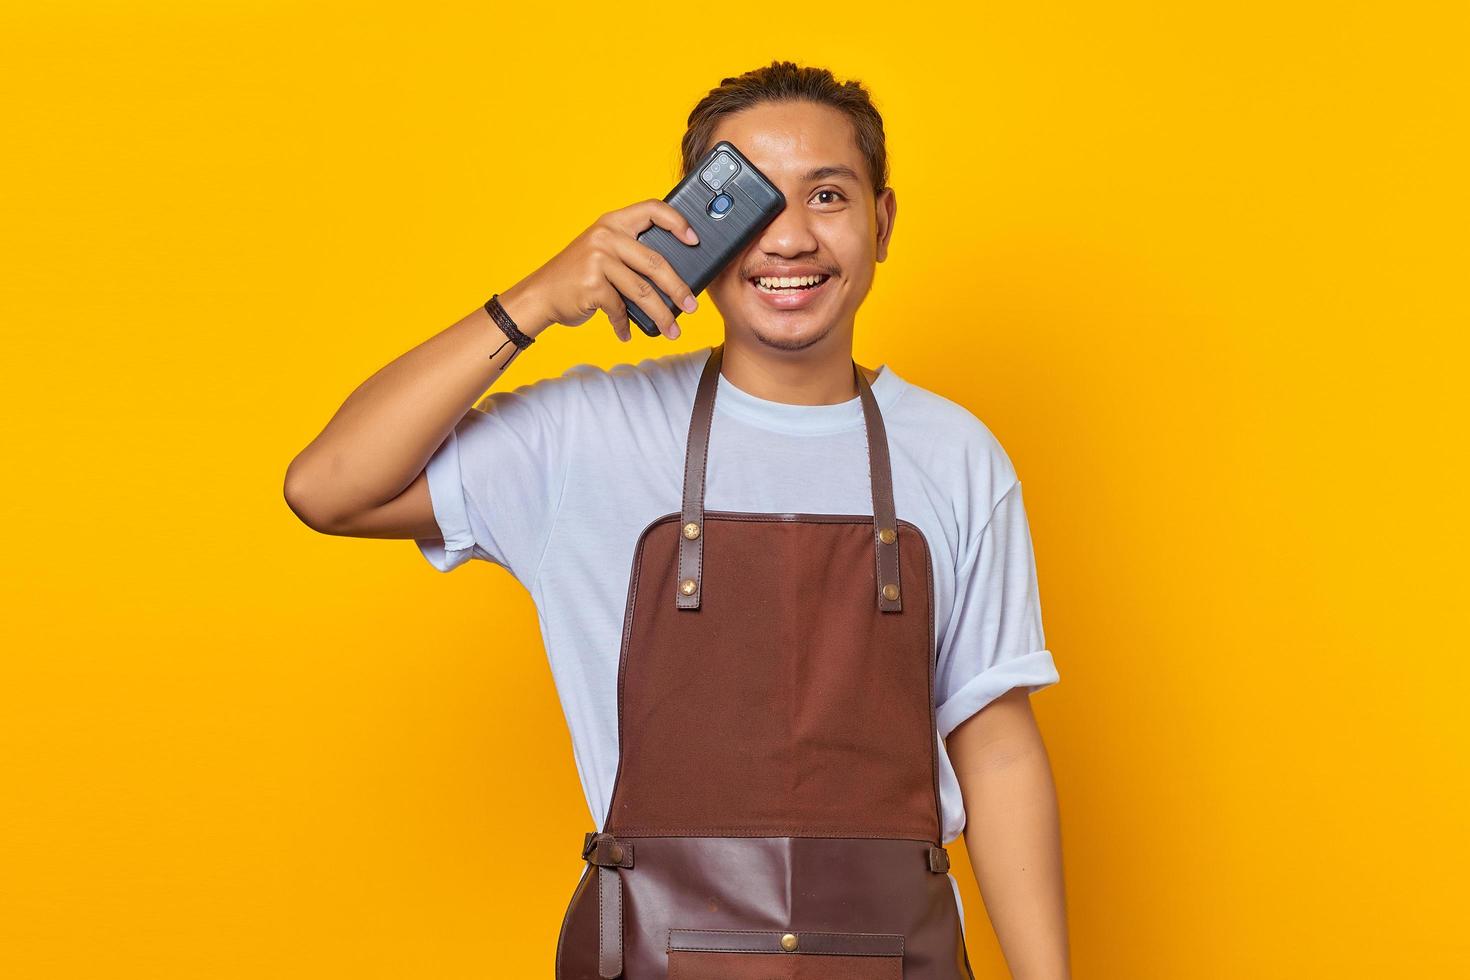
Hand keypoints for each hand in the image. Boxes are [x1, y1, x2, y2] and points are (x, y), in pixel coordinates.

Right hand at [511, 199, 701, 341]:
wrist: (539, 295)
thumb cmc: (576, 275)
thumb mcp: (600, 251)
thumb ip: (629, 251)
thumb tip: (672, 275)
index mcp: (613, 222)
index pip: (652, 209)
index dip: (677, 222)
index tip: (694, 240)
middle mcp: (606, 236)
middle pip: (656, 262)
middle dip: (678, 289)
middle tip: (692, 305)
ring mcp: (598, 259)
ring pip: (643, 291)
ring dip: (662, 315)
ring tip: (673, 330)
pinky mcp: (592, 284)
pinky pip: (620, 309)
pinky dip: (625, 325)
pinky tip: (627, 333)